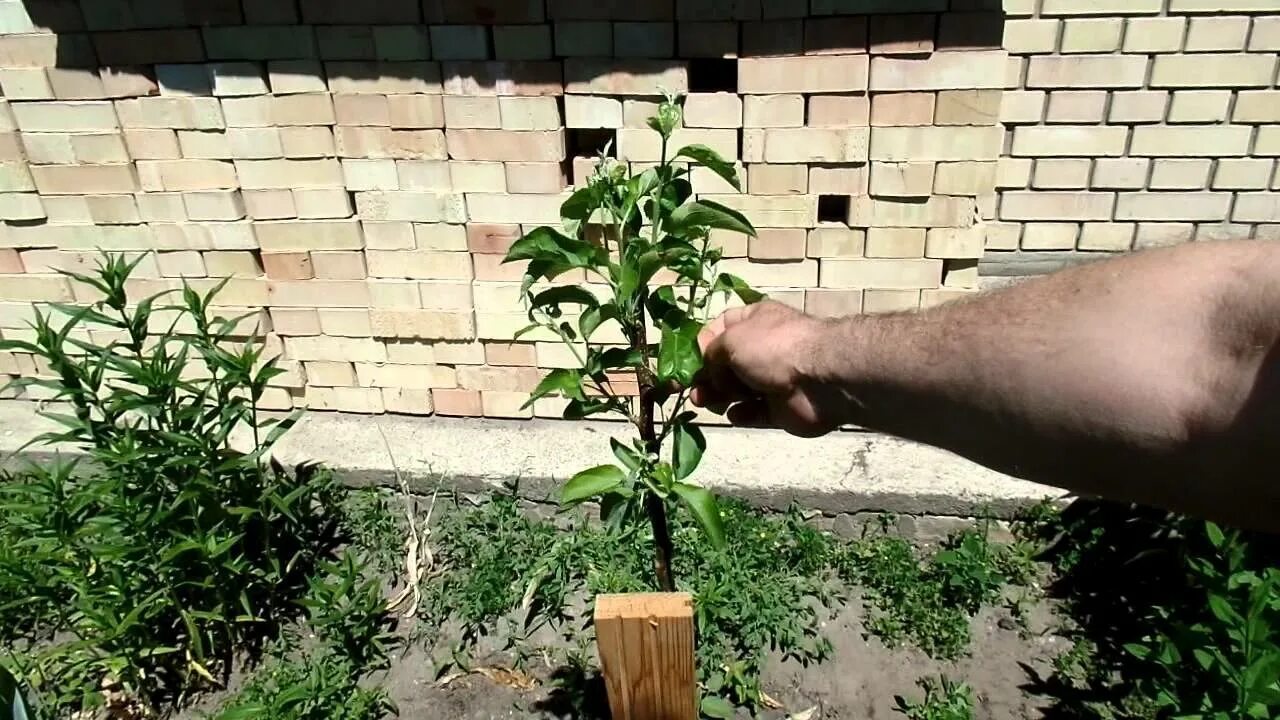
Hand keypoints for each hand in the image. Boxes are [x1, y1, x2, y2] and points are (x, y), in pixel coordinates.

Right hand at [692, 301, 839, 437]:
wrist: (819, 380)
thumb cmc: (772, 349)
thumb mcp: (731, 339)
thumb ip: (710, 352)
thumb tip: (709, 370)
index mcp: (753, 321)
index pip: (719, 329)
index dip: (700, 345)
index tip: (687, 362)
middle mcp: (763, 348)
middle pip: (725, 364)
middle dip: (705, 377)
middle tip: (692, 391)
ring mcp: (773, 379)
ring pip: (736, 390)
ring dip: (718, 397)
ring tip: (707, 403)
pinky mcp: (780, 407)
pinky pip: (754, 413)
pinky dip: (742, 415)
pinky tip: (734, 414)